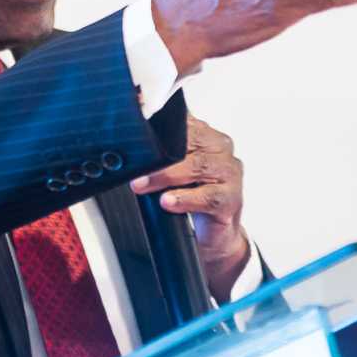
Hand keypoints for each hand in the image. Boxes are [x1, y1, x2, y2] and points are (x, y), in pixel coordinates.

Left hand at [130, 114, 249, 301]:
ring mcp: (229, 172)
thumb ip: (155, 153)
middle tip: (134, 169)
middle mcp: (220, 147)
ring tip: (142, 185)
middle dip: (158, 156)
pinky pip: (208, 196)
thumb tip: (124, 143)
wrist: (214, 234)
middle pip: (189, 142)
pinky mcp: (232, 198)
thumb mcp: (169, 170)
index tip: (135, 130)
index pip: (180, 122)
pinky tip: (168, 202)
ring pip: (198, 166)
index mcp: (204, 133)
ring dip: (165, 176)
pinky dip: (185, 199)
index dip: (157, 125)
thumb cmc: (189, 196)